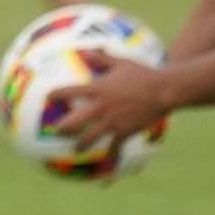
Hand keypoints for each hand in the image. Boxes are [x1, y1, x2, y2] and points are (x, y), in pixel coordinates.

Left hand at [54, 51, 172, 152]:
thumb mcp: (121, 63)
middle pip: (71, 123)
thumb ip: (101, 59)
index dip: (54, 96)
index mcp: (96, 90)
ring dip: (80, 145)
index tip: (48, 98)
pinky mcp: (125, 131)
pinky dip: (110, 155)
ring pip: (88, 139)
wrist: (165, 90)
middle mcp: (99, 108)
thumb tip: (86, 52)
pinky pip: (114, 147)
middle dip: (61, 129)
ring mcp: (111, 122)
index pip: (66, 93)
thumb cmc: (143, 74)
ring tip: (76, 149)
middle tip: (56, 131)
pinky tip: (108, 162)